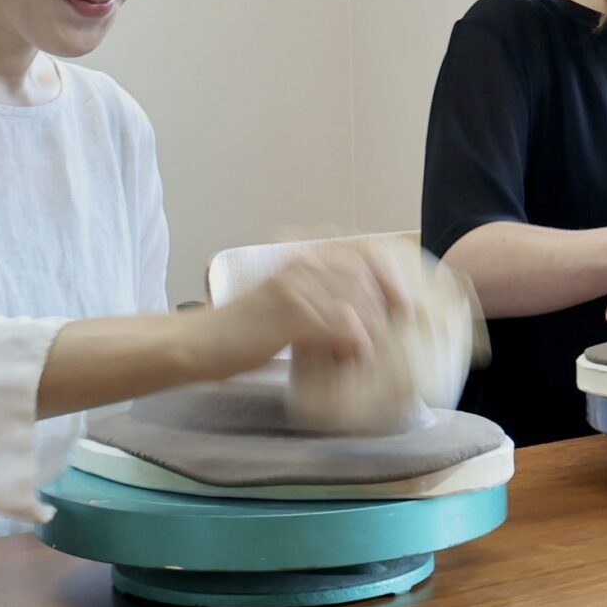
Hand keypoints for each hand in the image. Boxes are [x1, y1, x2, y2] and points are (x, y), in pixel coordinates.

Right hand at [209, 241, 414, 373]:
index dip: (387, 272)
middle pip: (363, 275)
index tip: (404, 298)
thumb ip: (320, 300)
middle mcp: (301, 264)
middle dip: (386, 302)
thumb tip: (361, 316)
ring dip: (371, 327)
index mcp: (302, 257)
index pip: (359, 251)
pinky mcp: (290, 314)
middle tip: (398, 327)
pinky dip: (354, 341)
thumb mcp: (287, 303)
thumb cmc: (245, 330)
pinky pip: (338, 323)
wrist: (202, 344)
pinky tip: (356, 355)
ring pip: (354, 300)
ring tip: (374, 349)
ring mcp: (296, 287)